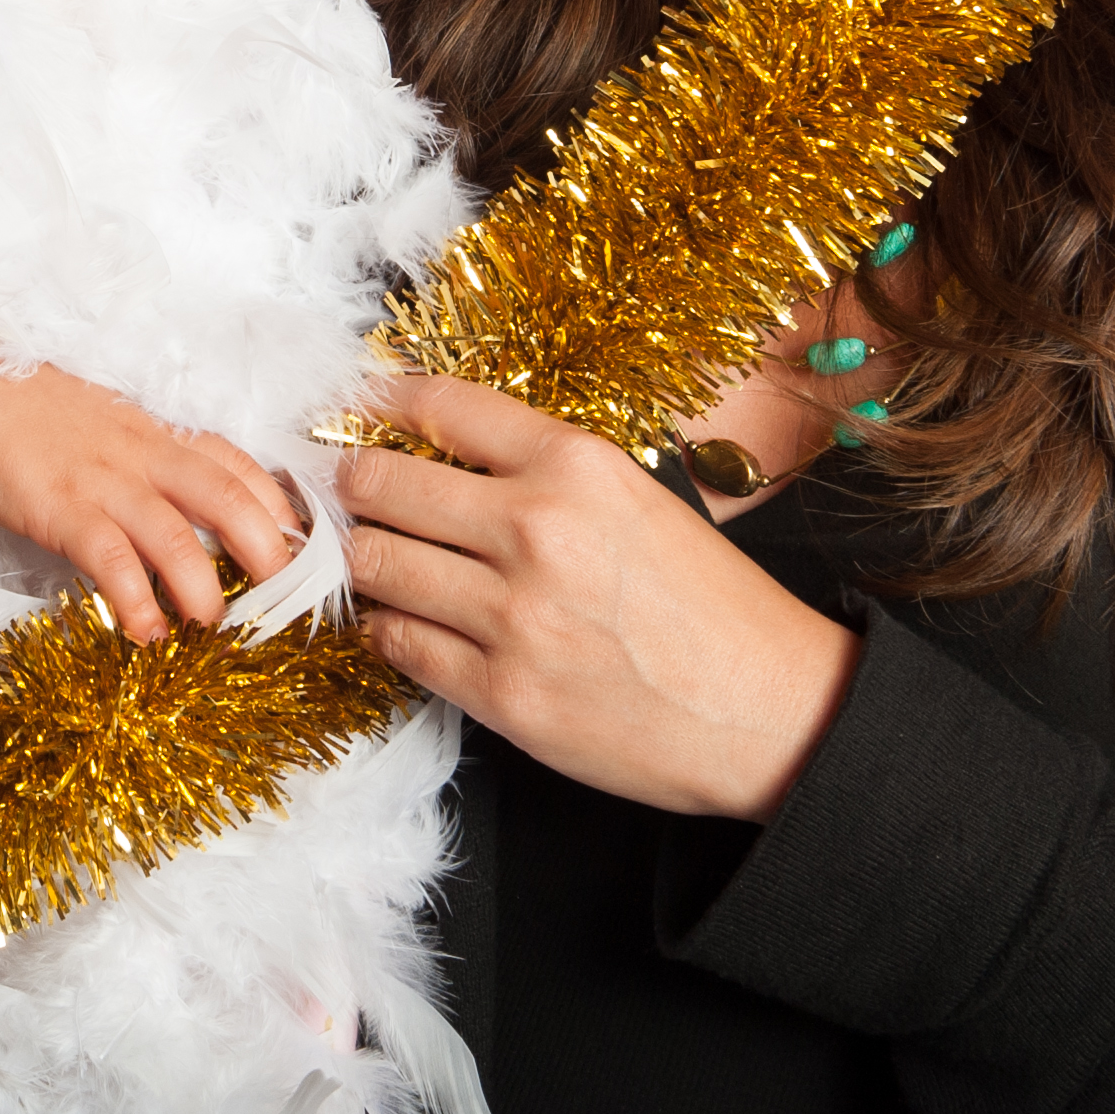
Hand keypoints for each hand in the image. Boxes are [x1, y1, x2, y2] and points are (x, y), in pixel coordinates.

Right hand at [0, 358, 307, 642]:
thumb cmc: (26, 408)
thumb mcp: (103, 419)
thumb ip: (144, 453)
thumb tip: (177, 499)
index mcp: (155, 430)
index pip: (236, 462)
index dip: (276, 503)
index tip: (299, 542)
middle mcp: (142, 453)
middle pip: (228, 497)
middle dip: (266, 548)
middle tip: (283, 594)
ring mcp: (104, 480)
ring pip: (178, 537)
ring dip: (203, 587)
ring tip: (212, 624)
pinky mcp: (62, 508)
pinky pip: (111, 561)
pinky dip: (135, 600)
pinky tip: (144, 632)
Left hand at [339, 372, 861, 821]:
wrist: (769, 710)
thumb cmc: (712, 604)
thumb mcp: (636, 497)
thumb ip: (541, 471)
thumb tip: (440, 453)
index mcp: (576, 465)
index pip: (438, 405)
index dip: (377, 403)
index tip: (352, 410)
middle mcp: (536, 529)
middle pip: (380, 482)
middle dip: (352, 484)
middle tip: (345, 492)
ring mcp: (513, 616)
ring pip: (376, 564)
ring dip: (363, 558)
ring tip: (373, 557)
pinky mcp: (502, 693)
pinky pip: (397, 643)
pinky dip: (387, 626)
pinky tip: (402, 619)